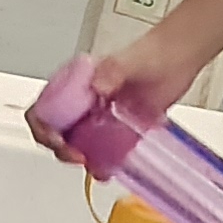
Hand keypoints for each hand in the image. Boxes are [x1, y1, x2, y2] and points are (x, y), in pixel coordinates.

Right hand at [29, 31, 209, 166]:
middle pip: (57, 133)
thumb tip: (96, 87)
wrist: (179, 61)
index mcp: (74, 85)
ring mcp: (100, 119)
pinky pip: (103, 153)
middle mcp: (83, 104)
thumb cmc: (151, 54)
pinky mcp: (119, 132)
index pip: (43, 110)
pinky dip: (104, 164)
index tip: (58, 140)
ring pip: (78, 146)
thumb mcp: (127, 61)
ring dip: (82, 160)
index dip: (43, 128)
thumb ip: (112, 71)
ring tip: (97, 167)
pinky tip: (111, 168)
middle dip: (62, 150)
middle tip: (80, 157)